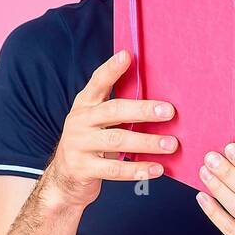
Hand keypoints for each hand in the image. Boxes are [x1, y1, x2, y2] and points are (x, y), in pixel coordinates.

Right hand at [46, 49, 178, 207]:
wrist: (64, 178)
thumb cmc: (91, 144)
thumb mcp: (97, 121)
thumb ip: (118, 109)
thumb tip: (158, 98)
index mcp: (85, 105)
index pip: (98, 82)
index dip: (111, 69)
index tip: (127, 55)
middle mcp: (79, 121)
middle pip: (114, 111)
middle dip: (143, 110)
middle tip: (169, 111)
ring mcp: (78, 145)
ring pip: (117, 140)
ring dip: (147, 142)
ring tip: (171, 144)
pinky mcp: (82, 168)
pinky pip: (114, 169)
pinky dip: (137, 169)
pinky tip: (157, 168)